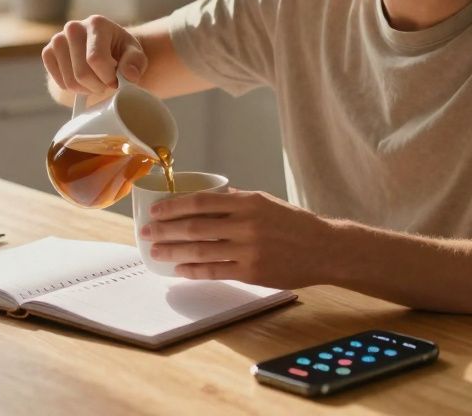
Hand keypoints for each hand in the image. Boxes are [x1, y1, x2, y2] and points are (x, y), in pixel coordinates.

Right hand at [42, 15, 147, 95]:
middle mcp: (73, 27)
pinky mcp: (47, 52)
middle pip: (82, 73)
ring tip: (96, 81)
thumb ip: (136, 62)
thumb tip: (129, 74)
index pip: (96, 59)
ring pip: (70, 81)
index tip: (116, 82)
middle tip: (106, 84)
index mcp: (97, 23)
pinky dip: (73, 88)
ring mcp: (57, 39)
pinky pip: (60, 83)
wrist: (104, 48)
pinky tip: (82, 80)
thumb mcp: (135, 54)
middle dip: (98, 86)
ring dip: (86, 89)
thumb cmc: (120, 52)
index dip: (107, 78)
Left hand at [141, 188, 331, 289]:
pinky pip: (215, 271)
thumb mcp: (266, 202)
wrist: (325, 248)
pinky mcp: (251, 272)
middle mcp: (246, 224)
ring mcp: (248, 250)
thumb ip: (236, 201)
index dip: (173, 206)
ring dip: (173, 251)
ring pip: (200, 250)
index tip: (155, 210)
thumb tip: (206, 200)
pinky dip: (194, 270)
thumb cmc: (294, 224)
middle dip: (165, 230)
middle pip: (195, 227)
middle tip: (146, 232)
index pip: (201, 202)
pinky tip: (180, 269)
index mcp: (248, 202)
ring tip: (156, 252)